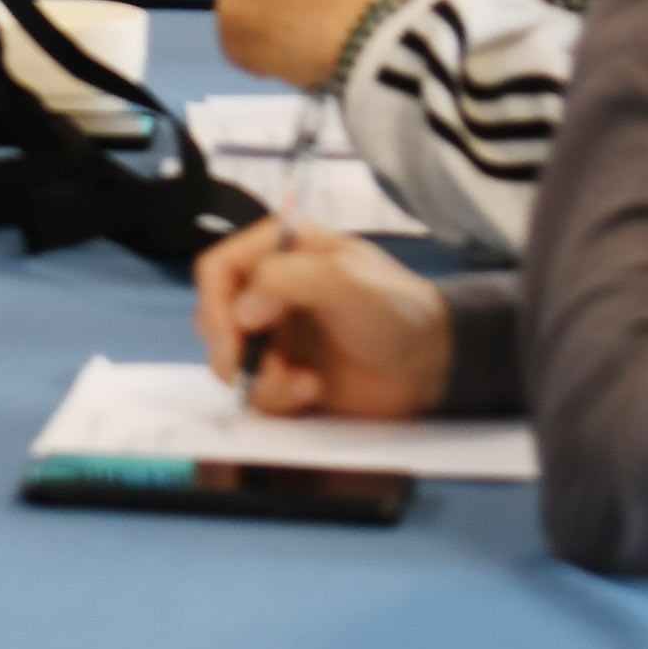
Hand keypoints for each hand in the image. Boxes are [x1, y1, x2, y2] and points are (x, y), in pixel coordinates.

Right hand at [192, 218, 453, 419]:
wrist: (433, 365)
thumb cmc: (396, 310)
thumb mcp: (345, 280)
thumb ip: (286, 281)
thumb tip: (241, 312)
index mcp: (278, 251)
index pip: (217, 269)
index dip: (215, 303)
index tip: (233, 337)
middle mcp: (268, 290)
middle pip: (214, 317)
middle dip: (232, 350)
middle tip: (254, 370)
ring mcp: (275, 334)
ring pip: (230, 359)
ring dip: (258, 379)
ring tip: (302, 386)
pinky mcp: (284, 373)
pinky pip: (254, 389)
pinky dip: (274, 397)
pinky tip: (310, 392)